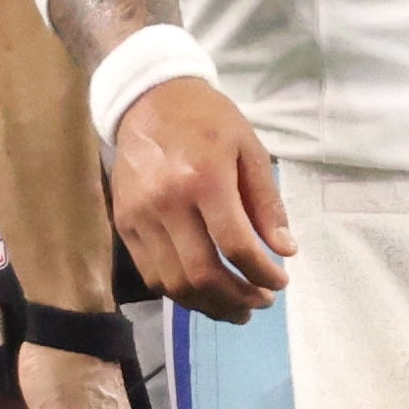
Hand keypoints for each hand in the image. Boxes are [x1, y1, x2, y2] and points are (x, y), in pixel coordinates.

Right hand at [108, 77, 294, 317]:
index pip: (235, 244)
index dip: (262, 273)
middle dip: (237, 298)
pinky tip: (204, 293)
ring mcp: (140, 217)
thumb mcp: (249, 148)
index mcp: (204, 180)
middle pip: (201, 273)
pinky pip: (151, 273)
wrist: (147, 99)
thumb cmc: (206, 120)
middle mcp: (167, 203)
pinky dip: (180, 292)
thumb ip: (266, 202)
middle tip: (260, 303)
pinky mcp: (123, 224)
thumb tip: (285, 250)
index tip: (280, 283)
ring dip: (209, 305)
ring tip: (236, 309)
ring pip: (173, 283)